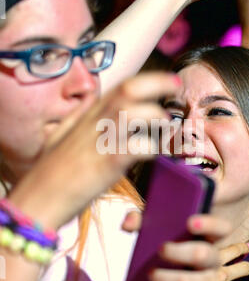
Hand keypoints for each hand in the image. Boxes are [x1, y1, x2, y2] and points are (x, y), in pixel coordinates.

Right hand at [9, 72, 178, 228]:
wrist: (39, 200)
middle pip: (127, 91)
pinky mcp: (105, 165)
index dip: (149, 80)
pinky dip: (149, 148)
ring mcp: (99, 143)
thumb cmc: (51, 171)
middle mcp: (94, 124)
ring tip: (166, 127)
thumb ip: (77, 114)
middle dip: (156, 84)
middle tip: (177, 87)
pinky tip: (155, 154)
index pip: (121, 87)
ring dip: (154, 116)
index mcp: (88, 117)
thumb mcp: (59, 135)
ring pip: (130, 113)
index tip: (170, 81)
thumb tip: (90, 95)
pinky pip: (133, 149)